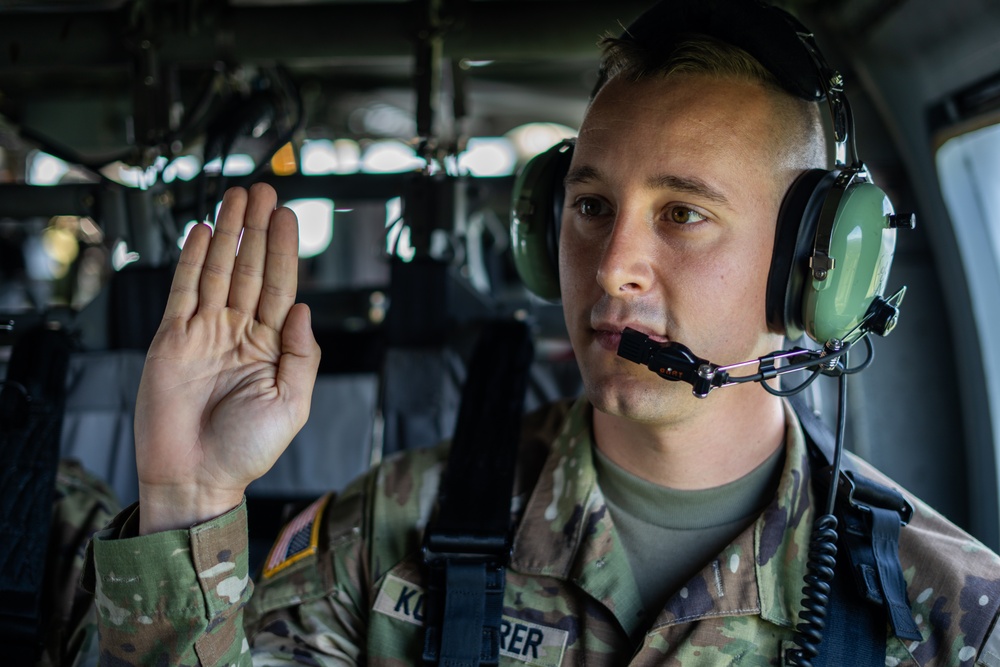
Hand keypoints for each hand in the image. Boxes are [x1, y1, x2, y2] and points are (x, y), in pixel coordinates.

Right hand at [134, 184, 320, 533]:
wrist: (195, 477)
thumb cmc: (245, 450)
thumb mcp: (292, 405)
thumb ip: (303, 354)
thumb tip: (306, 308)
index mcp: (271, 347)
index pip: (281, 287)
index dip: (284, 250)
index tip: (287, 217)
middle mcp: (239, 334)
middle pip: (251, 269)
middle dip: (257, 229)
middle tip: (264, 191)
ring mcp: (205, 333)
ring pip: (219, 271)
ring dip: (228, 234)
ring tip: (236, 198)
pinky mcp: (171, 339)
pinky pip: (183, 291)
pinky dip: (193, 260)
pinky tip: (203, 232)